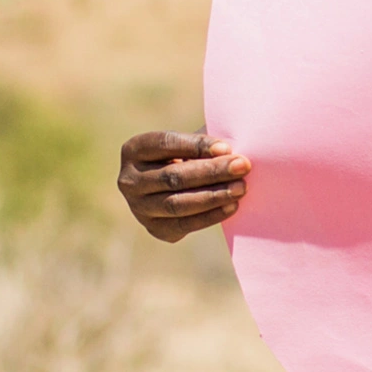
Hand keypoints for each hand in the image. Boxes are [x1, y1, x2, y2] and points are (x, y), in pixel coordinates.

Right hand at [118, 131, 250, 242]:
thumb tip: (230, 150)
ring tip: (241, 187)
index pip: (166, 144)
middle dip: (212, 171)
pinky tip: (232, 206)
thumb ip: (204, 142)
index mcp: (134, 149)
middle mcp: (129, 180)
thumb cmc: (188, 154)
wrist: (173, 185)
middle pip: (173, 176)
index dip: (197, 145)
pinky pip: (183, 224)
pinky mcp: (154, 229)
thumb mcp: (189, 142)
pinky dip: (209, 216)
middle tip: (242, 166)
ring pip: (178, 203)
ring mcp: (138, 208)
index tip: (227, 148)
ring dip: (213, 196)